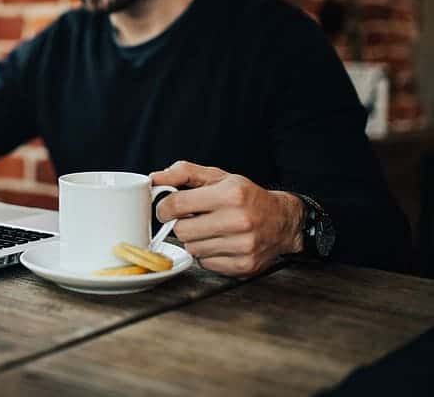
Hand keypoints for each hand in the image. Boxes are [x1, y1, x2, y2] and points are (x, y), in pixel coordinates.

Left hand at [151, 161, 303, 276]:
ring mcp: (243, 246)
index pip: (177, 204)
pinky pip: (206, 264)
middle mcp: (238, 220)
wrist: (283, 221)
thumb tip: (155, 178)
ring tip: (209, 230)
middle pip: (182, 230)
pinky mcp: (244, 265)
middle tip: (192, 219)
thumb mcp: (218, 176)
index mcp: (230, 194)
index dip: (165, 207)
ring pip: (192, 249)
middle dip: (181, 224)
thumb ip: (184, 172)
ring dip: (195, 240)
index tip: (166, 209)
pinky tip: (220, 243)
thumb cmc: (246, 197)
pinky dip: (207, 255)